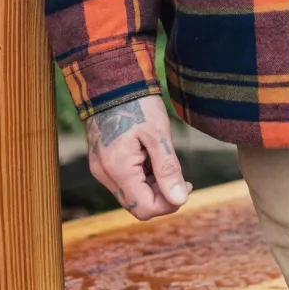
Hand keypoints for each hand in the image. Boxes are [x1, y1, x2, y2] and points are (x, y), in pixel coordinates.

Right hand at [85, 94, 192, 219]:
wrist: (113, 81)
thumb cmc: (137, 103)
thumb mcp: (159, 134)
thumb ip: (168, 169)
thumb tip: (180, 200)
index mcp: (117, 169)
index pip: (144, 208)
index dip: (168, 204)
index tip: (186, 185)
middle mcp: (105, 175)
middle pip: (137, 205)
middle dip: (162, 196)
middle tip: (182, 177)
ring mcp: (101, 169)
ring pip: (132, 194)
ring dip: (153, 186)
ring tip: (167, 162)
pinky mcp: (103, 162)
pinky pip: (125, 181)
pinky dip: (143, 177)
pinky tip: (154, 159)